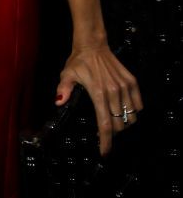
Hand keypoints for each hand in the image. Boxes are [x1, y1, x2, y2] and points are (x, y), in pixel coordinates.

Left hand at [55, 40, 142, 155]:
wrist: (93, 45)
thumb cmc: (79, 62)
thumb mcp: (67, 75)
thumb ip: (64, 89)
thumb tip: (58, 102)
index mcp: (98, 93)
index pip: (104, 124)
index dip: (106, 141)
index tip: (104, 152)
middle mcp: (114, 91)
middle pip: (119, 124)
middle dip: (113, 134)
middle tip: (105, 134)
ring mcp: (125, 86)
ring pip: (130, 116)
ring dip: (124, 124)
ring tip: (114, 123)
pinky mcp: (132, 81)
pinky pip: (138, 104)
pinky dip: (134, 112)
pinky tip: (125, 112)